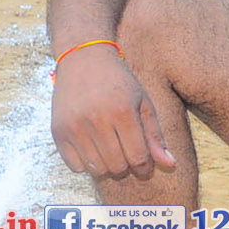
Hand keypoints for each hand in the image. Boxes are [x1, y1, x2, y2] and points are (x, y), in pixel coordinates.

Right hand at [50, 46, 176, 180]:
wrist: (83, 59)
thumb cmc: (119, 82)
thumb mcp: (142, 102)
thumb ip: (155, 135)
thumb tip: (171, 165)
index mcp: (122, 112)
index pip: (138, 157)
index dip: (144, 166)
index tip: (144, 163)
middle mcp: (97, 119)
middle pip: (117, 166)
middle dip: (126, 167)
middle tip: (126, 155)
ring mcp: (74, 126)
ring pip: (96, 169)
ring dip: (107, 167)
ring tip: (111, 151)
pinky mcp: (58, 131)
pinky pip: (75, 166)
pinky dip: (85, 164)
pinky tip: (92, 148)